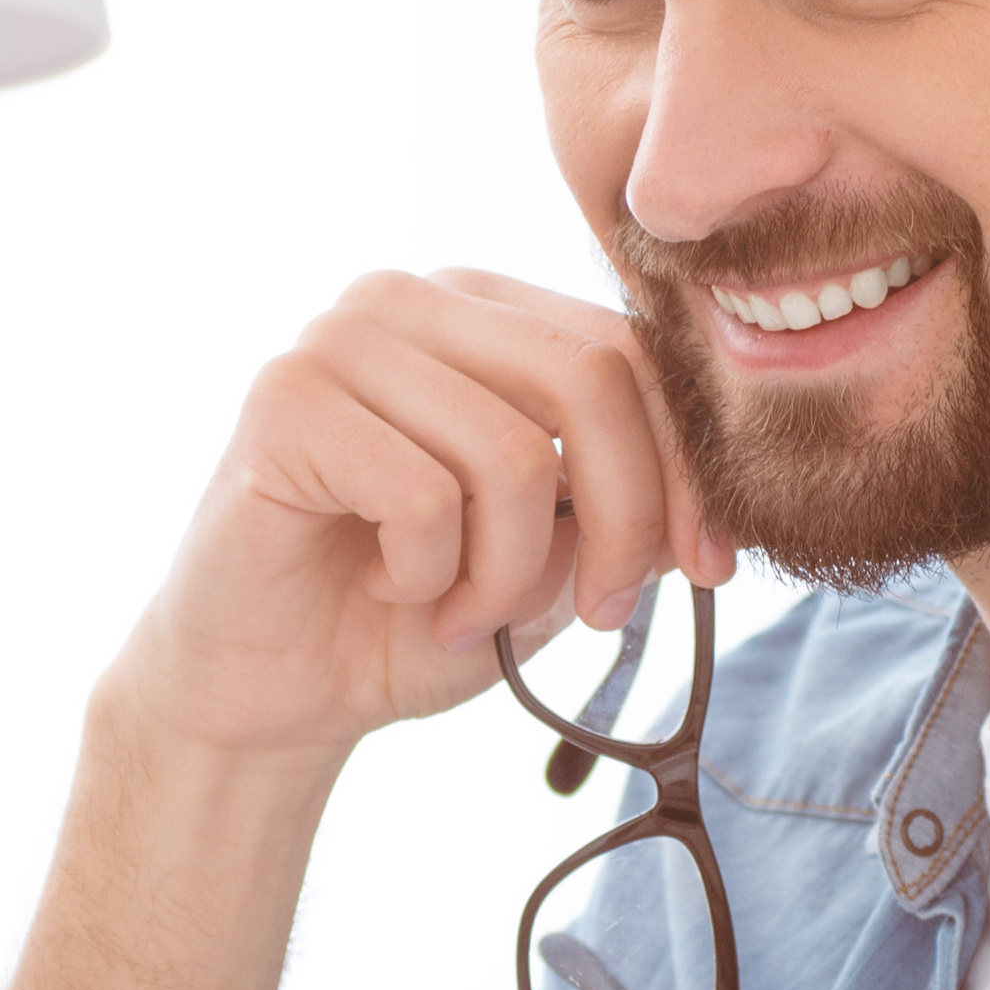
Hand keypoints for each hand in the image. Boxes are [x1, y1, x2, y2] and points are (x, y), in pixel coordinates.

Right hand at [109, 266, 738, 768]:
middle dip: (626, 520)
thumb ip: (624, 505)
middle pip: (590, 380)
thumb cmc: (407, 617)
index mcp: (485, 310)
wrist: (267, 691)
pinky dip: (427, 575)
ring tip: (463, 615)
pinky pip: (421, 495)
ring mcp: (339, 338)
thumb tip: (721, 496)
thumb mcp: (552, 560)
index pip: (630, 350)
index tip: (713, 568)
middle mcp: (412, 298)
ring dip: (509, 575)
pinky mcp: (283, 400)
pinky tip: (387, 589)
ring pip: (509, 455)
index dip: (689, 464)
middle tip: (599, 614)